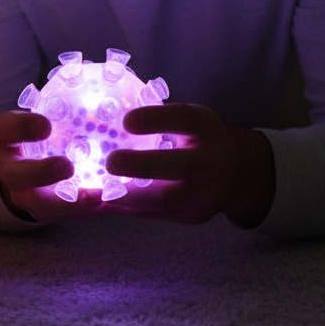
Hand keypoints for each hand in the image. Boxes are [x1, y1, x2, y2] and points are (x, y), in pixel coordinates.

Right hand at [0, 110, 106, 221]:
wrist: (25, 171)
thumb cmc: (42, 132)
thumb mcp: (44, 115)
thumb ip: (66, 102)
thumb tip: (115, 74)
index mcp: (8, 138)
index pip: (6, 129)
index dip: (22, 127)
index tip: (46, 124)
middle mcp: (11, 169)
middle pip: (17, 174)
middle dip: (40, 172)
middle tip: (67, 166)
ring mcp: (26, 195)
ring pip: (40, 204)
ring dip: (68, 202)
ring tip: (99, 197)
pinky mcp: (45, 214)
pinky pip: (66, 216)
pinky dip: (88, 209)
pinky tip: (113, 201)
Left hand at [104, 103, 274, 226]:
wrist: (236, 176)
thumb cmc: (198, 138)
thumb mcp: (188, 119)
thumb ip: (157, 117)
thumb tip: (106, 109)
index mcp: (205, 128)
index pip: (183, 120)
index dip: (156, 119)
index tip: (126, 121)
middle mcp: (209, 162)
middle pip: (177, 166)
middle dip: (142, 166)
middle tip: (110, 162)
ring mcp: (201, 195)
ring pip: (160, 200)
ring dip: (122, 195)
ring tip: (88, 191)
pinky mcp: (187, 216)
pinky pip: (149, 213)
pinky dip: (119, 206)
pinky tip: (92, 202)